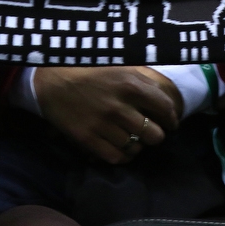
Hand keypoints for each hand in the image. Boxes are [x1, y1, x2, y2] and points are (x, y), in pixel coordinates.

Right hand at [35, 67, 179, 163]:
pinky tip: (121, 148)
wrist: (53, 81)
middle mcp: (119, 107)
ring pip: (135, 148)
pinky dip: (122, 156)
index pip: (165, 109)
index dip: (172, 119)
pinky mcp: (87, 138)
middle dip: (156, 135)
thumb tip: (167, 101)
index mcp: (131, 85)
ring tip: (134, 140)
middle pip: (154, 135)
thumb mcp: (123, 68)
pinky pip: (115, 157)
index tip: (171, 123)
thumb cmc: (92, 72)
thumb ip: (145, 83)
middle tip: (151, 132)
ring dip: (138, 146)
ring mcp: (102, 124)